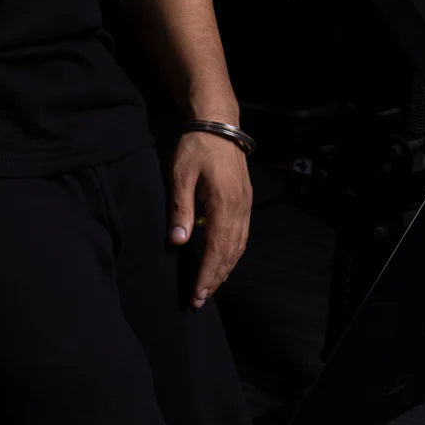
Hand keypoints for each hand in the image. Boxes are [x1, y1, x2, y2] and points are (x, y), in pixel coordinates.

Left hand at [167, 128, 252, 308]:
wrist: (218, 124)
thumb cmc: (196, 147)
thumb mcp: (181, 174)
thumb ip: (180, 208)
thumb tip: (178, 241)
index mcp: (224, 203)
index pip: (217, 249)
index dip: (207, 274)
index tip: (196, 294)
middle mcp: (240, 208)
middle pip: (230, 253)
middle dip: (215, 278)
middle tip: (199, 299)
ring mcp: (246, 205)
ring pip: (239, 246)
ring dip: (225, 269)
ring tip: (209, 287)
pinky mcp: (245, 201)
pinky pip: (242, 235)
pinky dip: (232, 254)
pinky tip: (222, 261)